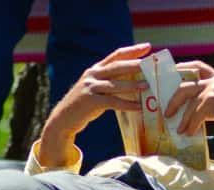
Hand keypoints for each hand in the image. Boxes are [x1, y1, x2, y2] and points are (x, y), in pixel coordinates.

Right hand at [38, 43, 150, 166]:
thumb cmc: (85, 104)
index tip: (147, 47)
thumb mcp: (96, 88)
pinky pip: (112, 102)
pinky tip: (138, 107)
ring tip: (147, 85)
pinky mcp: (89, 102)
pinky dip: (127, 104)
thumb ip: (110, 82)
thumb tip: (136, 82)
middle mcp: (92, 75)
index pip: (116, 55)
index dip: (132, 50)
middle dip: (134, 64)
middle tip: (150, 64)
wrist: (63, 119)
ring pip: (115, 84)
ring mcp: (89, 87)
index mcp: (95, 69)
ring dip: (132, 85)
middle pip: (116, 66)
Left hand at [164, 61, 213, 137]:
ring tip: (180, 130)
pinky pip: (195, 115)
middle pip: (185, 86)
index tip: (172, 74)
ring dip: (183, 120)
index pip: (197, 66)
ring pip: (189, 105)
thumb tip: (193, 111)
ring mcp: (213, 90)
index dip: (182, 68)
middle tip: (167, 112)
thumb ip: (212, 99)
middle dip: (173, 100)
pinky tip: (190, 133)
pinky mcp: (213, 102)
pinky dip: (191, 126)